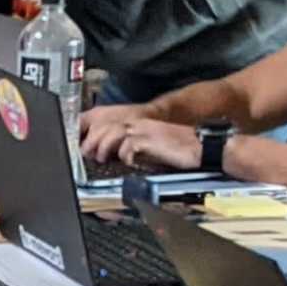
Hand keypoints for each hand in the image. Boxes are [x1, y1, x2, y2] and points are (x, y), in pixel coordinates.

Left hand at [79, 107, 202, 173]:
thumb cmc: (179, 151)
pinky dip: (125, 155)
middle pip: (107, 126)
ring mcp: (145, 131)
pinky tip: (127, 161)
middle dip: (93, 140)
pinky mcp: (152, 140)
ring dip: (105, 147)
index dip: (94, 133)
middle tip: (87, 154)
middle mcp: (140, 124)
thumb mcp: (152, 148)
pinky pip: (130, 145)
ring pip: (115, 133)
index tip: (85, 145)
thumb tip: (118, 159)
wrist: (201, 148)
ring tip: (102, 158)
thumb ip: (135, 149)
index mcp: (139, 125)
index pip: (110, 124)